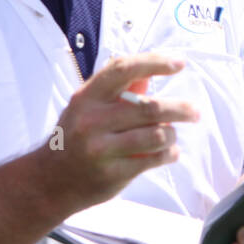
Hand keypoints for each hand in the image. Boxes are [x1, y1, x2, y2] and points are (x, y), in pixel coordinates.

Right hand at [35, 53, 199, 212]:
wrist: (49, 181)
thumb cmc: (75, 136)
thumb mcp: (87, 106)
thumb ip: (117, 89)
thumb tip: (150, 71)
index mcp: (87, 97)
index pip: (123, 69)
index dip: (154, 62)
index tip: (179, 63)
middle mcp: (92, 120)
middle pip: (150, 107)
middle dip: (180, 108)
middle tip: (194, 111)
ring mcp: (101, 149)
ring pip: (156, 135)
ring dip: (172, 134)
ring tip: (172, 135)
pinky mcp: (111, 174)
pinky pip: (153, 159)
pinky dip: (169, 154)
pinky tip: (170, 152)